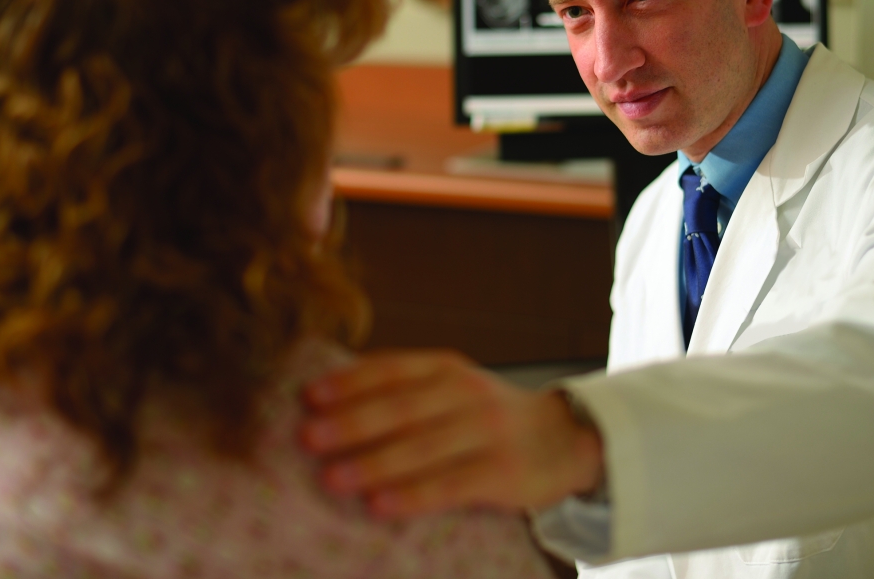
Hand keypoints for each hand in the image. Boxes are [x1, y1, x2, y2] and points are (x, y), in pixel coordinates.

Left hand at [299, 349, 603, 517]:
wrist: (565, 439)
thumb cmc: (488, 416)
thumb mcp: (454, 388)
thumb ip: (406, 389)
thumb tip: (332, 398)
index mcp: (447, 368)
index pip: (393, 369)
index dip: (351, 381)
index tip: (310, 396)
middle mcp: (467, 394)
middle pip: (402, 407)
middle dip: (352, 422)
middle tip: (309, 437)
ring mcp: (487, 433)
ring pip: (423, 448)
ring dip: (373, 463)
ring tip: (332, 478)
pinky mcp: (503, 474)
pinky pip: (450, 485)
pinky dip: (412, 495)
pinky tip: (379, 505)